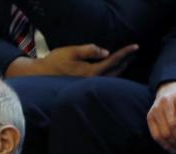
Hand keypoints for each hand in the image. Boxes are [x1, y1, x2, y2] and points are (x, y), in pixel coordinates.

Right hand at [6, 43, 138, 77]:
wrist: (41, 76)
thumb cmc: (55, 62)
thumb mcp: (71, 52)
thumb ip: (88, 50)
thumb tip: (106, 51)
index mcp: (90, 72)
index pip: (112, 61)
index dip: (125, 53)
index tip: (135, 46)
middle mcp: (91, 81)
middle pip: (115, 71)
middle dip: (126, 61)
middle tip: (135, 52)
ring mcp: (88, 85)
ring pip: (110, 77)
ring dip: (120, 68)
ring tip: (127, 60)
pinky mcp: (85, 85)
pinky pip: (104, 80)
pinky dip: (112, 73)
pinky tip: (113, 70)